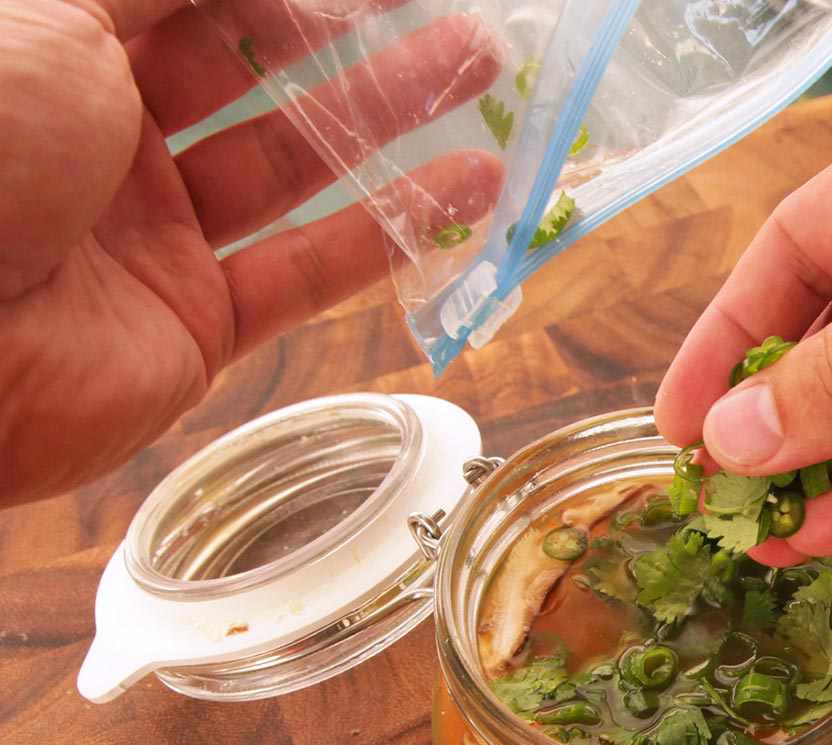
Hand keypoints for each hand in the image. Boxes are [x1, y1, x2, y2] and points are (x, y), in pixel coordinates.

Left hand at [0, 0, 502, 506]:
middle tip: (452, 20)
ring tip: (479, 78)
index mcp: (58, 50)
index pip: (195, 1)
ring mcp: (153, 236)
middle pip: (254, 72)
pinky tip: (464, 194)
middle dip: (354, 37)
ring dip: (389, 122)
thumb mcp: (52, 12)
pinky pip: (306, 273)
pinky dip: (388, 236)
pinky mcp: (194, 324)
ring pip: (294, 168)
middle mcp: (105, 137)